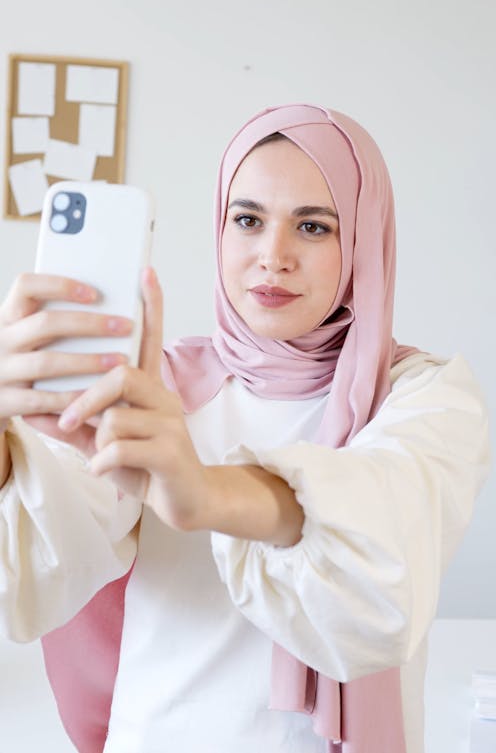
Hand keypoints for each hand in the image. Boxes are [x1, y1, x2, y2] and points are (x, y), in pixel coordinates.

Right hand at [0, 273, 131, 455]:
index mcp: (7, 316)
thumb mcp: (24, 336)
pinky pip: (43, 399)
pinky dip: (73, 396)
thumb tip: (103, 302)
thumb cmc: (21, 362)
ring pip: (46, 362)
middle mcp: (0, 340)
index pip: (25, 286)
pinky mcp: (3, 402)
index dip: (59, 285)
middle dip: (90, 324)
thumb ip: (52, 321)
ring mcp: (0, 371)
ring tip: (120, 360)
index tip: (94, 293)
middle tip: (125, 326)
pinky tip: (99, 393)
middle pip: (45, 323)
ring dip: (88, 361)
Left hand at [58, 268, 209, 529]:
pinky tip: (106, 472)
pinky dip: (102, 463)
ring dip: (98, 440)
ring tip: (101, 457)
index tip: (146, 272)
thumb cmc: (143, 467)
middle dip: (87, 400)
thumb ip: (71, 425)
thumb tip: (32, 410)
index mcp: (150, 389)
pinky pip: (120, 448)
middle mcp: (164, 397)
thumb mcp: (101, 443)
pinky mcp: (170, 452)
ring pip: (116, 416)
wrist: (185, 502)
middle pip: (121, 374)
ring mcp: (171, 423)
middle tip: (69, 421)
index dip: (151, 305)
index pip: (151, 338)